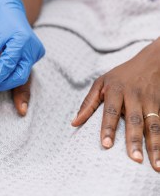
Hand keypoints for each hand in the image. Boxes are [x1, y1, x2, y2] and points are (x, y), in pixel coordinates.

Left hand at [0, 0, 44, 91]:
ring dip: (7, 79)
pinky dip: (11, 72)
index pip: (8, 67)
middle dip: (4, 84)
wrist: (12, 11)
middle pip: (19, 77)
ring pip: (22, 75)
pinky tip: (1, 72)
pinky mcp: (35, 55)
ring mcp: (36, 53)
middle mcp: (32, 50)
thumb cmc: (2, 21)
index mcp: (22, 42)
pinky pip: (23, 69)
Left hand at [72, 39, 159, 171]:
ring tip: (156, 165)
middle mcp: (133, 96)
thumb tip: (74, 123)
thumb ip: (88, 103)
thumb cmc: (120, 75)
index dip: (108, 128)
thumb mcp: (100, 82)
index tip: (106, 145)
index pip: (110, 111)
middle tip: (134, 159)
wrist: (152, 61)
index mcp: (115, 90)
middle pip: (134, 120)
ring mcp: (150, 101)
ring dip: (155, 146)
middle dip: (134, 141)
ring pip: (154, 125)